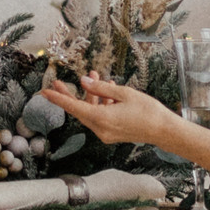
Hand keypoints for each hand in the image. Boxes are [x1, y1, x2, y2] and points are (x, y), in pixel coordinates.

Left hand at [41, 73, 176, 149]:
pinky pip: (100, 117)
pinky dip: (101, 104)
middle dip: (70, 95)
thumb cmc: (148, 111)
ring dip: (91, 96)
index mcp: (101, 119)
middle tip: (58, 82)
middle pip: (79, 110)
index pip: (73, 108)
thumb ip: (100, 88)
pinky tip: (108, 90)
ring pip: (91, 112)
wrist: (164, 130)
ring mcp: (106, 133)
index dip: (58, 98)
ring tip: (97, 76)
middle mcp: (100, 129)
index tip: (45, 92)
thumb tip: (83, 82)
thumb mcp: (123, 93)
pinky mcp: (112, 133)